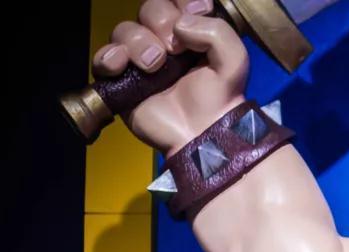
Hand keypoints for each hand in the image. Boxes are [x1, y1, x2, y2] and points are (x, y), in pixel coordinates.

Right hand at [91, 0, 248, 155]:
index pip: (177, 0)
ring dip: (139, 42)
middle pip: (149, 9)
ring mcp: (141, 59)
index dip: (183, 2)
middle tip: (176, 50)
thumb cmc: (220, 97)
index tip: (196, 12)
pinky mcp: (123, 79)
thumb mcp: (234, 60)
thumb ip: (218, 32)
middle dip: (161, 23)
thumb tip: (180, 24)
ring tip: (155, 64)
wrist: (204, 133)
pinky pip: (103, 58)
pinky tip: (121, 64)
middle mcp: (164, 40)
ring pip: (125, 30)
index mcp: (191, 31)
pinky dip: (108, 57)